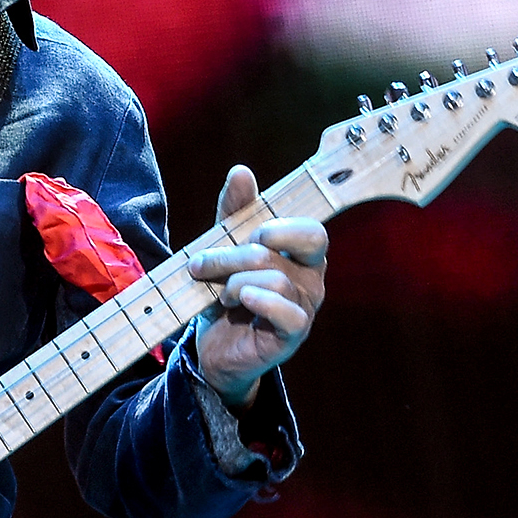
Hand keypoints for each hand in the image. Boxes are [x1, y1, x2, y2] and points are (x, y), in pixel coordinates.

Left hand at [185, 165, 326, 409]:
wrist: (213, 345)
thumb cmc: (225, 292)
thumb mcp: (224, 247)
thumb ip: (233, 212)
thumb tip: (241, 171)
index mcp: (300, 254)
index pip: (312, 230)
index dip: (281, 226)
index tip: (248, 233)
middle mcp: (311, 279)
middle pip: (286, 250)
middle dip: (237, 252)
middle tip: (205, 264)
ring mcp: (305, 308)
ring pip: (274, 278)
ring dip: (233, 282)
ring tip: (219, 294)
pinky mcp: (292, 334)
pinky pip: (286, 311)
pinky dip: (256, 301)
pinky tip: (238, 302)